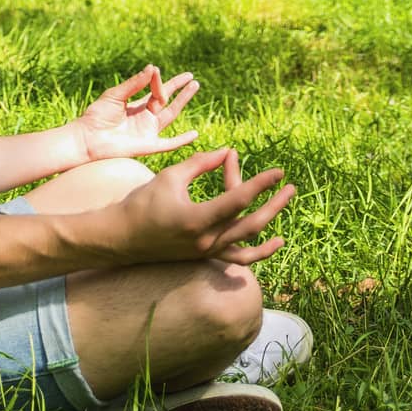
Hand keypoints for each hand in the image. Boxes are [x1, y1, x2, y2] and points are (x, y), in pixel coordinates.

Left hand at [75, 64, 199, 163]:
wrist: (87, 138)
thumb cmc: (97, 116)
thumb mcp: (116, 95)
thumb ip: (135, 84)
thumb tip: (152, 68)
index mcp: (137, 105)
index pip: (155, 91)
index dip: (158, 81)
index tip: (157, 70)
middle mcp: (145, 117)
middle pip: (167, 101)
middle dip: (180, 89)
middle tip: (192, 77)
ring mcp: (148, 131)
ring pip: (171, 115)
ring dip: (183, 101)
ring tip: (194, 86)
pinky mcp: (149, 145)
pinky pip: (169, 144)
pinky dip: (182, 140)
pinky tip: (195, 134)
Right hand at [118, 146, 295, 266]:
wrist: (122, 238)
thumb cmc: (142, 203)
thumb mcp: (171, 176)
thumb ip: (201, 163)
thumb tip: (228, 152)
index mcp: (196, 218)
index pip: (238, 199)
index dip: (261, 183)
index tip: (277, 171)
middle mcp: (206, 240)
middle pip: (251, 222)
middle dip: (274, 202)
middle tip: (289, 185)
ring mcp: (208, 252)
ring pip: (249, 239)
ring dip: (271, 220)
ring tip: (285, 202)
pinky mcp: (206, 257)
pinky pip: (240, 258)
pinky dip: (260, 252)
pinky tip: (277, 242)